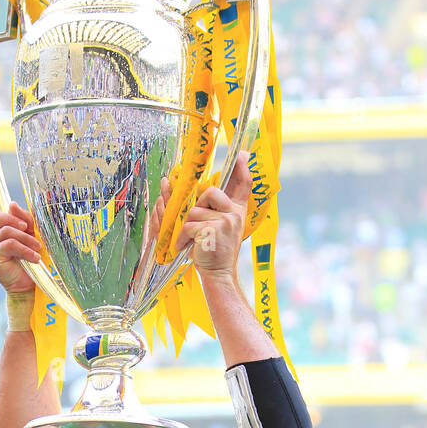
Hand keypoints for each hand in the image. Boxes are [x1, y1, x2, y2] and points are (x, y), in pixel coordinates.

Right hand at [0, 201, 40, 294]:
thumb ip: (25, 220)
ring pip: (6, 231)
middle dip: (10, 217)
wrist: (31, 284)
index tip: (11, 205)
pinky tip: (34, 258)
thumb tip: (12, 205)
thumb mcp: (32, 236)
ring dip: (25, 238)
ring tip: (38, 248)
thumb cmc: (33, 259)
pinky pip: (9, 244)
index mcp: (2, 229)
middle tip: (26, 226)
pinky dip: (24, 249)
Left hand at [174, 152, 250, 282]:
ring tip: (194, 241)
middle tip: (200, 226)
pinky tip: (186, 247)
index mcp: (238, 211)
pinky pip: (189, 225)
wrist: (218, 274)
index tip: (242, 153)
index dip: (242, 167)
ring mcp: (225, 221)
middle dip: (199, 206)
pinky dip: (182, 238)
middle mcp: (235, 214)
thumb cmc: (215, 250)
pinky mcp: (212, 230)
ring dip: (188, 226)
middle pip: (210, 192)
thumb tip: (207, 188)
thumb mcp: (222, 227)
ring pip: (194, 211)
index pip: (244, 184)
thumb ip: (219, 208)